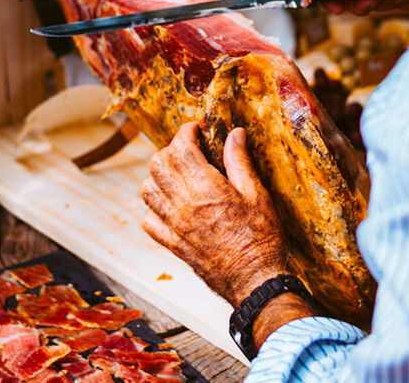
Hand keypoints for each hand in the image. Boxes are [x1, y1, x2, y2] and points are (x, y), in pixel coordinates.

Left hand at [140, 123, 288, 306]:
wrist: (254, 280)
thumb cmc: (261, 238)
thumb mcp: (257, 194)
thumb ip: (240, 161)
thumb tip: (235, 134)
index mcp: (204, 188)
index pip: (181, 148)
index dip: (186, 132)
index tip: (196, 129)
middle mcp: (182, 204)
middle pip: (158, 164)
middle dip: (171, 149)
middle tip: (189, 150)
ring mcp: (174, 225)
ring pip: (147, 189)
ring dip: (158, 175)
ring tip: (177, 174)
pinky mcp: (172, 243)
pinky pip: (148, 220)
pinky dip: (152, 207)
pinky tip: (169, 204)